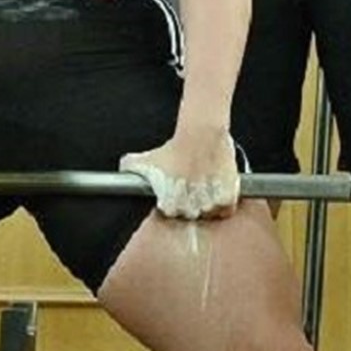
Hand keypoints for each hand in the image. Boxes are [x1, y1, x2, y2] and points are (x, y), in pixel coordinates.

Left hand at [118, 126, 239, 220]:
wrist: (201, 134)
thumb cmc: (175, 146)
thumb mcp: (145, 159)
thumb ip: (131, 167)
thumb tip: (123, 168)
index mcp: (169, 206)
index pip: (172, 214)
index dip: (175, 203)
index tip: (178, 195)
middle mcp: (189, 209)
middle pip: (191, 216)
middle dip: (192, 205)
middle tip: (193, 190)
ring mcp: (209, 206)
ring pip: (209, 215)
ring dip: (208, 205)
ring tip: (206, 189)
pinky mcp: (226, 200)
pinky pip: (225, 211)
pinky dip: (224, 205)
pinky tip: (218, 191)